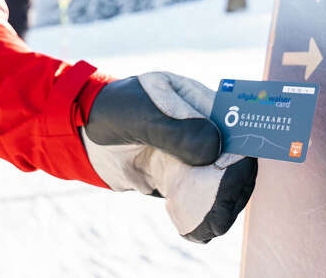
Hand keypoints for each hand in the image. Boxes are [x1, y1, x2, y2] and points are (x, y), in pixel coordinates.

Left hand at [81, 71, 256, 242]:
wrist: (84, 134)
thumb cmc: (112, 112)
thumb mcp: (140, 115)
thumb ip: (175, 130)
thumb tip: (215, 148)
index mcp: (194, 97)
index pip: (231, 118)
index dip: (241, 139)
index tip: (238, 163)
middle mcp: (199, 125)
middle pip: (232, 152)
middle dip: (233, 176)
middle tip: (226, 196)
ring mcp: (191, 152)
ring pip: (220, 178)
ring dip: (221, 200)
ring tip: (213, 219)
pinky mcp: (179, 177)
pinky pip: (199, 196)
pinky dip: (203, 214)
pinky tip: (198, 228)